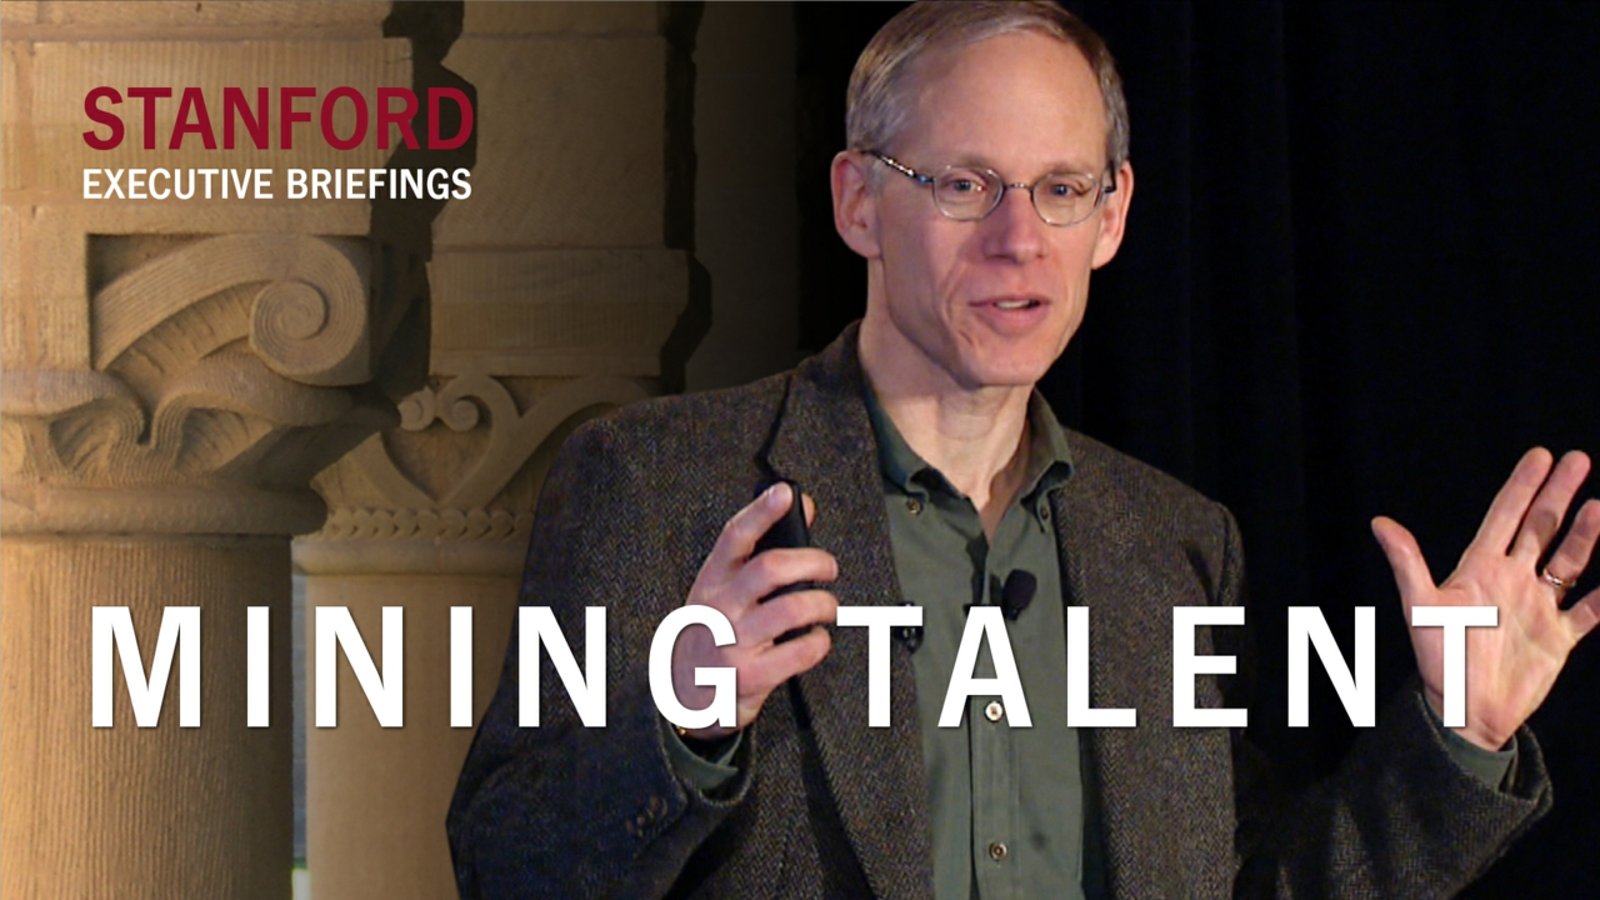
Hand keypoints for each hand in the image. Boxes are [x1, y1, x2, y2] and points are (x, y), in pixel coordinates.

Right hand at [671, 482, 838, 739]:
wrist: (682, 694)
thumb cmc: (710, 633)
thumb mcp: (723, 590)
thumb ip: (759, 551)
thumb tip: (800, 506)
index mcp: (712, 580)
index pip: (736, 537)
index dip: (761, 512)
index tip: (785, 493)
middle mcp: (720, 607)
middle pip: (771, 569)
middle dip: (812, 561)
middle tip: (828, 567)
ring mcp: (734, 641)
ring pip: (791, 609)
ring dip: (822, 603)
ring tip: (827, 606)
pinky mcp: (751, 673)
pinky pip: (799, 651)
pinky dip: (819, 642)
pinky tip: (816, 639)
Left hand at [1373, 448, 1599, 749]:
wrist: (1465, 710)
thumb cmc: (1438, 658)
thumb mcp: (1421, 606)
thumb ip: (1407, 563)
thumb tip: (1379, 522)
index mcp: (1479, 568)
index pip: (1505, 516)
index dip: (1522, 486)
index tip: (1540, 455)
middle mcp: (1511, 580)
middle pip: (1541, 528)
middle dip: (1559, 494)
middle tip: (1579, 459)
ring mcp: (1538, 606)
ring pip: (1569, 561)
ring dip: (1585, 533)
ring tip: (1599, 505)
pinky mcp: (1558, 637)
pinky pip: (1590, 609)